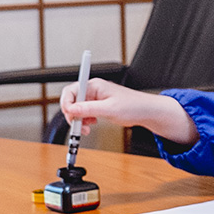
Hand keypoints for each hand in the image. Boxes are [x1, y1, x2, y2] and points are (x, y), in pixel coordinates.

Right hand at [60, 77, 196, 144]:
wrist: (146, 112)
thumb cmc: (133, 106)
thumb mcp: (109, 109)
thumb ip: (89, 109)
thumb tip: (72, 109)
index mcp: (94, 85)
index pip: (71, 91)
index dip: (67, 104)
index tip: (71, 116)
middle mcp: (93, 90)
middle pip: (71, 101)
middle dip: (73, 114)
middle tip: (79, 126)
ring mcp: (95, 98)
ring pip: (77, 109)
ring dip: (79, 119)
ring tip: (87, 128)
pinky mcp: (98, 106)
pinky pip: (84, 113)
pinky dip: (85, 120)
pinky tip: (92, 124)